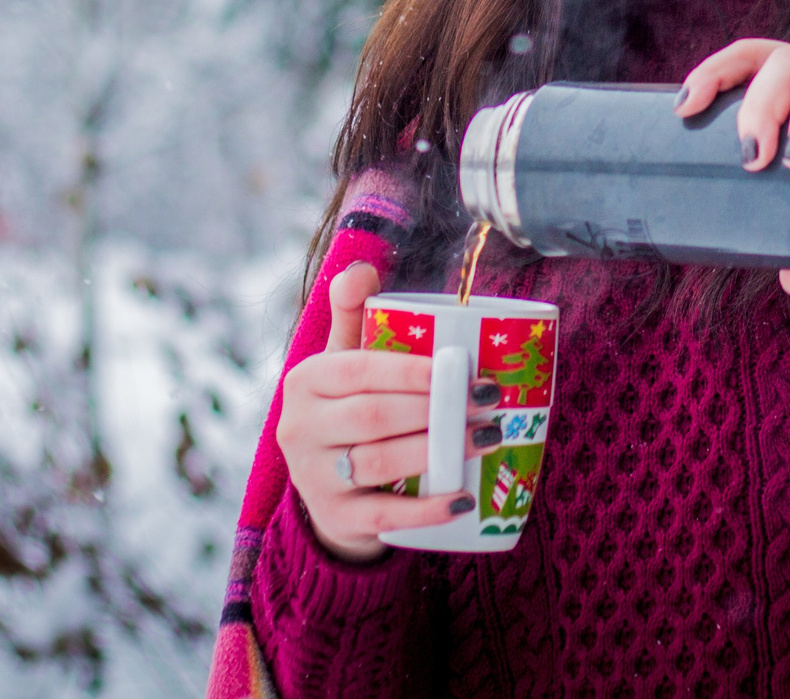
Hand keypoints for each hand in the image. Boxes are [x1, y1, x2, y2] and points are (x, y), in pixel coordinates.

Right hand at [277, 263, 503, 561]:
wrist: (327, 489)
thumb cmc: (348, 409)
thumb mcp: (342, 361)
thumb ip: (351, 314)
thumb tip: (362, 270)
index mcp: (305, 381)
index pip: (358, 370)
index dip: (412, 370)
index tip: (462, 367)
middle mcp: (300, 429)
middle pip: (373, 416)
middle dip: (436, 408)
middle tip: (490, 401)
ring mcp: (314, 479)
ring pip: (379, 463)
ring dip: (439, 450)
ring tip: (488, 437)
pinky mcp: (336, 519)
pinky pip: (384, 518)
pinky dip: (426, 511)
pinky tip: (463, 501)